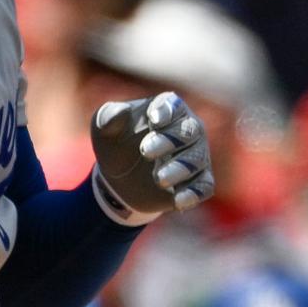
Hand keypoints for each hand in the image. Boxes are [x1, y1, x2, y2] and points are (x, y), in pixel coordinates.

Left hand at [89, 92, 213, 217]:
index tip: (153, 120)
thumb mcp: (103, 129)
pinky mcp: (197, 181)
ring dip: (180, 169)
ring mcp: (195, 156)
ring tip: (159, 179)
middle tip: (145, 152)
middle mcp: (187, 129)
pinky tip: (178, 201)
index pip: (173, 105)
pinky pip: (204, 186)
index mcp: (166, 110)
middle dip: (170, 140)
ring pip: (197, 159)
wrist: (119, 179)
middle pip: (190, 130)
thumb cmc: (115, 144)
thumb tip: (121, 111)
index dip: (166, 111)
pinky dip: (193, 193)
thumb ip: (109, 117)